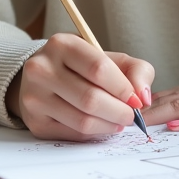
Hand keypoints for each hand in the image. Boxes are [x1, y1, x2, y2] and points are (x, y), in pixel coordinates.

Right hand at [6, 33, 154, 140]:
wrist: (43, 77)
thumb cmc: (81, 67)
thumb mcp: (109, 57)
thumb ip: (135, 70)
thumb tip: (143, 97)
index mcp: (62, 45)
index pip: (98, 69)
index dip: (123, 88)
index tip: (137, 100)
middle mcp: (42, 69)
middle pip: (90, 98)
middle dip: (119, 111)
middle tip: (131, 116)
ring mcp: (34, 97)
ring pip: (82, 120)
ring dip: (109, 125)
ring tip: (119, 121)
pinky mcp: (35, 122)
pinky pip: (73, 134)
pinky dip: (94, 133)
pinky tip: (101, 125)